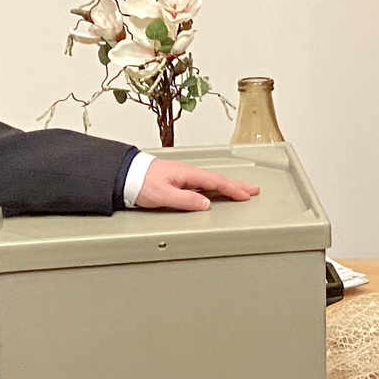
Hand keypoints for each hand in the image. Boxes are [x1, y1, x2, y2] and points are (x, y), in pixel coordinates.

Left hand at [134, 157, 260, 211]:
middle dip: (237, 185)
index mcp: (187, 174)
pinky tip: (215, 191)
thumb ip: (186, 201)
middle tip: (253, 190)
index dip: (233, 189)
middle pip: (217, 180)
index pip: (216, 182)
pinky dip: (215, 186)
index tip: (247, 195)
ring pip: (211, 181)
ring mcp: (183, 175)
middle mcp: (187, 173)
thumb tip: (205, 205)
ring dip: (227, 185)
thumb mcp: (163, 196)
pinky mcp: (177, 179)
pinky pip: (203, 182)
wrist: (125, 174)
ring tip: (240, 190)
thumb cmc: (140, 183)